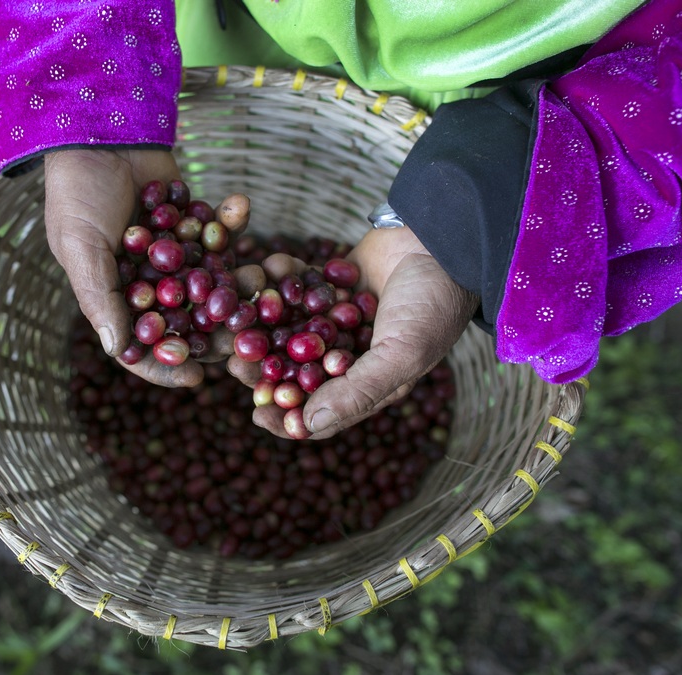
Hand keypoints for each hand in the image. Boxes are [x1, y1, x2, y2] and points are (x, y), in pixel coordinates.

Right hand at [44, 149, 255, 387]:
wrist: (94, 128)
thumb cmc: (77, 192)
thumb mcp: (80, 247)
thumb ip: (100, 298)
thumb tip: (117, 351)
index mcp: (118, 297)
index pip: (144, 345)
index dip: (168, 365)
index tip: (197, 378)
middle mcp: (150, 283)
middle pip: (189, 321)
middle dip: (219, 330)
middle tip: (249, 337)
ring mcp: (176, 255)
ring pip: (214, 281)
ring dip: (239, 280)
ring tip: (261, 274)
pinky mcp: (196, 224)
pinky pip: (220, 233)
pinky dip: (232, 221)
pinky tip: (240, 206)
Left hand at [232, 226, 477, 438]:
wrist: (447, 240)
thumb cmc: (432, 304)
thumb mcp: (401, 355)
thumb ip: (356, 392)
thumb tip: (307, 427)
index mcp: (368, 382)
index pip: (321, 412)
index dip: (287, 418)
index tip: (257, 414)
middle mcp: (349, 355)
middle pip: (295, 372)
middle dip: (264, 370)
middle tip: (235, 363)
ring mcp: (337, 320)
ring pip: (288, 331)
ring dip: (263, 326)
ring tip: (237, 321)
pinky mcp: (330, 284)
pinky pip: (296, 288)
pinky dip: (280, 280)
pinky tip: (264, 271)